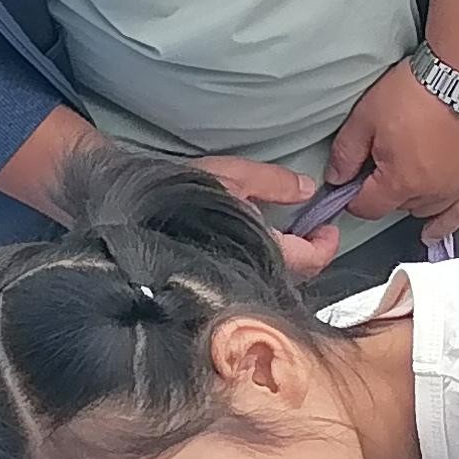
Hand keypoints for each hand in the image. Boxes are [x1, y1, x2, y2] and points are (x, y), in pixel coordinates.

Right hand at [182, 153, 338, 279]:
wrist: (130, 210)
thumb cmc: (178, 193)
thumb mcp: (232, 175)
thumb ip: (274, 183)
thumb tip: (307, 189)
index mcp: (258, 248)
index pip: (309, 260)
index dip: (325, 245)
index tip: (328, 228)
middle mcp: (247, 274)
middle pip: (295, 277)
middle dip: (310, 255)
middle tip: (312, 231)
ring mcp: (231, 283)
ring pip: (273, 282)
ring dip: (287, 262)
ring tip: (287, 238)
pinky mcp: (213, 283)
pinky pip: (252, 281)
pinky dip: (264, 266)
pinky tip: (257, 249)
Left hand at [325, 62, 458, 238]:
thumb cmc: (420, 91)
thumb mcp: (367, 116)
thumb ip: (347, 152)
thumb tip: (337, 177)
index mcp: (399, 181)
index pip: (367, 206)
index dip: (354, 196)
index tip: (351, 183)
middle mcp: (430, 192)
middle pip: (396, 206)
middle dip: (384, 191)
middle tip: (382, 164)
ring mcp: (457, 188)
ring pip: (425, 209)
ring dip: (412, 199)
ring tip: (406, 181)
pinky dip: (446, 224)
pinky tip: (434, 232)